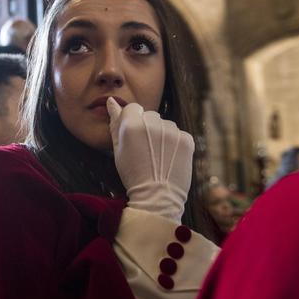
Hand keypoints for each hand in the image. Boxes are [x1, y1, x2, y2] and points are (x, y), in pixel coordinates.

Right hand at [106, 97, 194, 219]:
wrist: (157, 198)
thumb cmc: (132, 174)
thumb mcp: (117, 149)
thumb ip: (114, 122)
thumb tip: (111, 101)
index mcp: (132, 124)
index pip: (133, 108)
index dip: (132, 123)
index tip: (134, 139)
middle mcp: (153, 123)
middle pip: (150, 115)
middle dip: (147, 127)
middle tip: (145, 150)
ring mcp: (172, 131)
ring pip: (165, 124)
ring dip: (162, 135)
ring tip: (158, 156)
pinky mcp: (187, 139)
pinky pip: (179, 134)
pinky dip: (175, 144)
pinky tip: (169, 158)